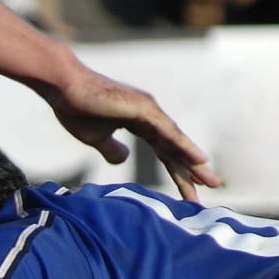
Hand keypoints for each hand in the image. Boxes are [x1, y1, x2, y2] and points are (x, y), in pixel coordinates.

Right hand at [38, 64, 218, 200]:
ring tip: (211, 180)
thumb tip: (124, 159)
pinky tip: (199, 160)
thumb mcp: (96, 138)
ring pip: (175, 142)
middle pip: (174, 148)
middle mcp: (150, 115)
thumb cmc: (77, 109)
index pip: (163, 150)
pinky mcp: (144, 109)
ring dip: (194, 162)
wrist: (65, 88)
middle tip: (212, 186)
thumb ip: (111, 149)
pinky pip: (168, 133)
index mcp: (139, 122)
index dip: (176, 170)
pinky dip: (185, 147)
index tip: (190, 190)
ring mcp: (149, 110)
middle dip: (192, 169)